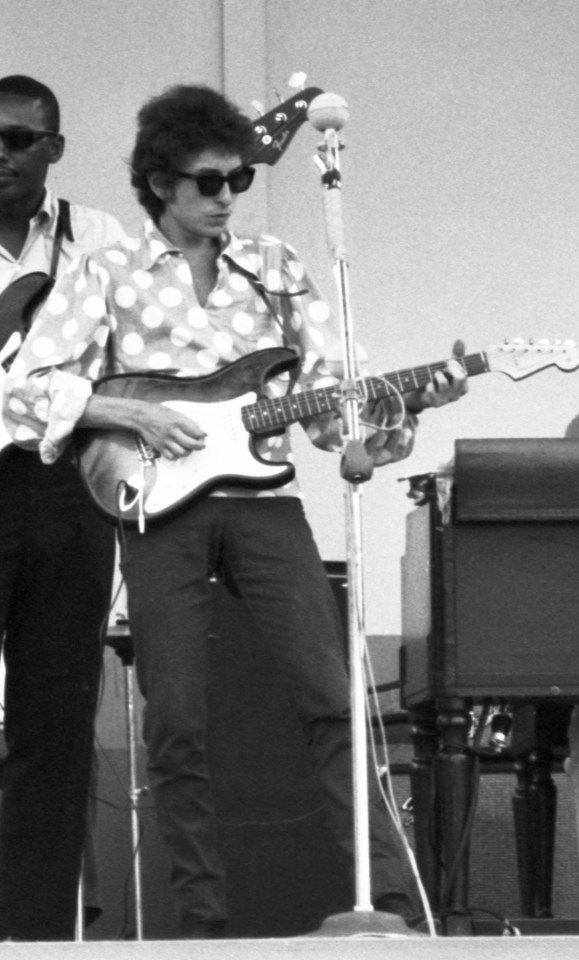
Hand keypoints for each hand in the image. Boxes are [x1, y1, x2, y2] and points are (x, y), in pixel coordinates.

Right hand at [81, 394, 205, 460]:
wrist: (142, 416)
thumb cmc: (158, 413)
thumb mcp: (176, 414)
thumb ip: (189, 423)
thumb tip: (200, 432)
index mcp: (177, 422)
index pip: (196, 432)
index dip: (202, 436)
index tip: (203, 436)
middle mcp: (172, 432)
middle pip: (191, 445)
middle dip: (199, 446)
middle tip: (200, 445)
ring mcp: (165, 441)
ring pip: (182, 453)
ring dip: (188, 452)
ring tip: (188, 447)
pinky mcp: (159, 447)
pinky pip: (171, 457)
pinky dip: (177, 456)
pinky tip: (178, 451)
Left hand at [406, 340, 468, 411]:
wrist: (421, 395)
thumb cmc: (438, 379)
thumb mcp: (448, 367)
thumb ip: (456, 355)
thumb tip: (460, 340)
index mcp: (463, 387)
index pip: (464, 373)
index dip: (456, 365)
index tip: (448, 361)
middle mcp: (457, 395)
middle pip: (459, 378)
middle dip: (450, 368)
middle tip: (443, 366)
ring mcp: (446, 400)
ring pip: (444, 383)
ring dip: (437, 375)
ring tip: (434, 374)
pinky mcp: (435, 403)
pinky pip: (431, 389)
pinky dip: (428, 383)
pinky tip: (427, 384)